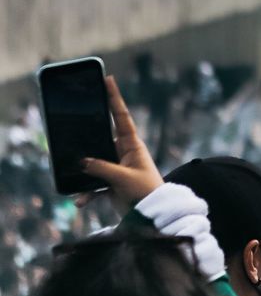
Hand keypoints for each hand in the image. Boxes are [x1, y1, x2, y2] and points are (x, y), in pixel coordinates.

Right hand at [77, 76, 163, 214]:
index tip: (108, 79)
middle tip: (76, 123)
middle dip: (88, 136)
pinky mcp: (109, 183)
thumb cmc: (145, 193)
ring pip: (93, 163)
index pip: (121, 116)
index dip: (114, 97)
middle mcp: (123, 153)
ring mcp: (115, 168)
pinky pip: (92, 184)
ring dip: (84, 172)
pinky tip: (81, 201)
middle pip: (101, 138)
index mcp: (132, 144)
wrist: (151, 216)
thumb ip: (102, 168)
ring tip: (75, 176)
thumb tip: (82, 161)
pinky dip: (86, 193)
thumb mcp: (124, 179)